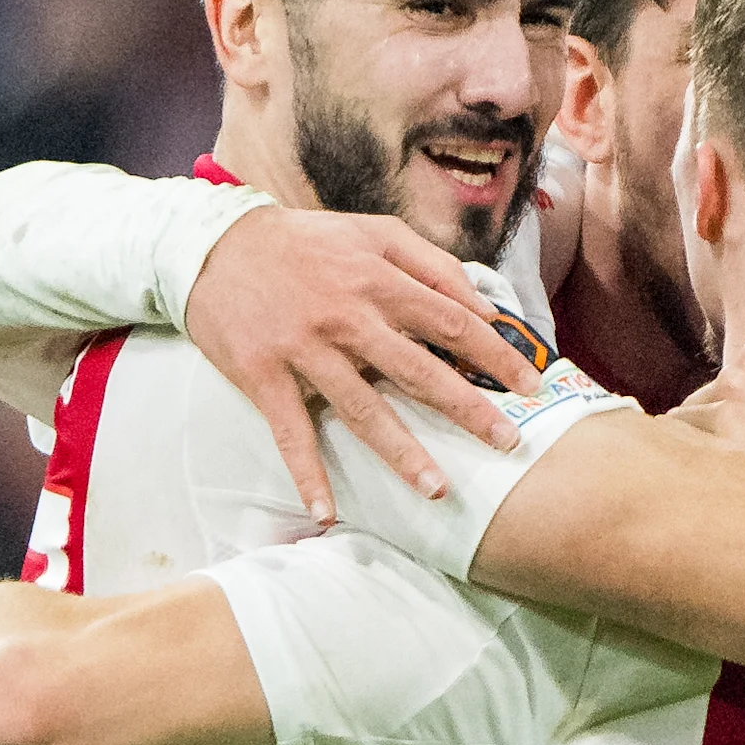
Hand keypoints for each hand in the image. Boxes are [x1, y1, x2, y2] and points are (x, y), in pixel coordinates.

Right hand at [184, 208, 537, 524]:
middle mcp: (347, 317)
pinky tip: (325, 512)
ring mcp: (304, 350)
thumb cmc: (306, 242)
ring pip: (363, 410)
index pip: (453, 323)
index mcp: (378, 280)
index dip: (496, 355)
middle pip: (420, 372)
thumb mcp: (374, 233)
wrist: (213, 246)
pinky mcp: (263, 376)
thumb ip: (432, 265)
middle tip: (509, 444)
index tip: (531, 385)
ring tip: (438, 489)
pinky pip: (290, 433)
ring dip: (402, 453)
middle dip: (469, 411)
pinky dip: (306, 474)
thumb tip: (485, 306)